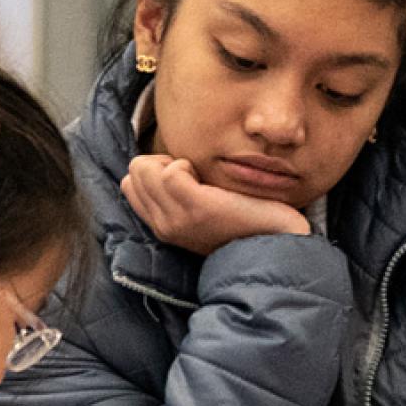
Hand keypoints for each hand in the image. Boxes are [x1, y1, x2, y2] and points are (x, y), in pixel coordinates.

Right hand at [120, 155, 309, 255]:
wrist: (276, 243)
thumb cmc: (247, 222)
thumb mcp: (201, 213)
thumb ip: (177, 197)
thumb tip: (166, 165)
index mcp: (162, 227)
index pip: (129, 183)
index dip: (154, 171)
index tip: (185, 179)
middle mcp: (163, 226)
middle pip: (135, 172)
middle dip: (161, 163)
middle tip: (194, 177)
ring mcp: (176, 219)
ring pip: (145, 169)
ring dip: (174, 162)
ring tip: (200, 178)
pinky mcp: (196, 208)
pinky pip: (170, 172)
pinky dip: (186, 164)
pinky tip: (206, 178)